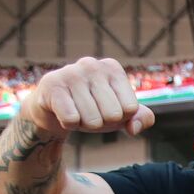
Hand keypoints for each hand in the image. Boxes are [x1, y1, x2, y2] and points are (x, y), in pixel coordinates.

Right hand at [27, 57, 154, 136]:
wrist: (52, 107)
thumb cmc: (92, 107)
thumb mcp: (121, 113)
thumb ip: (140, 118)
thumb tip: (133, 128)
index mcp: (113, 68)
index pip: (131, 109)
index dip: (119, 117)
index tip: (105, 108)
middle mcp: (93, 65)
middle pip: (113, 115)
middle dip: (102, 122)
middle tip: (89, 112)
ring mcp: (71, 73)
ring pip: (92, 121)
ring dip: (84, 124)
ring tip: (76, 111)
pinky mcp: (52, 85)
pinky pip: (72, 120)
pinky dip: (69, 125)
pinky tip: (63, 112)